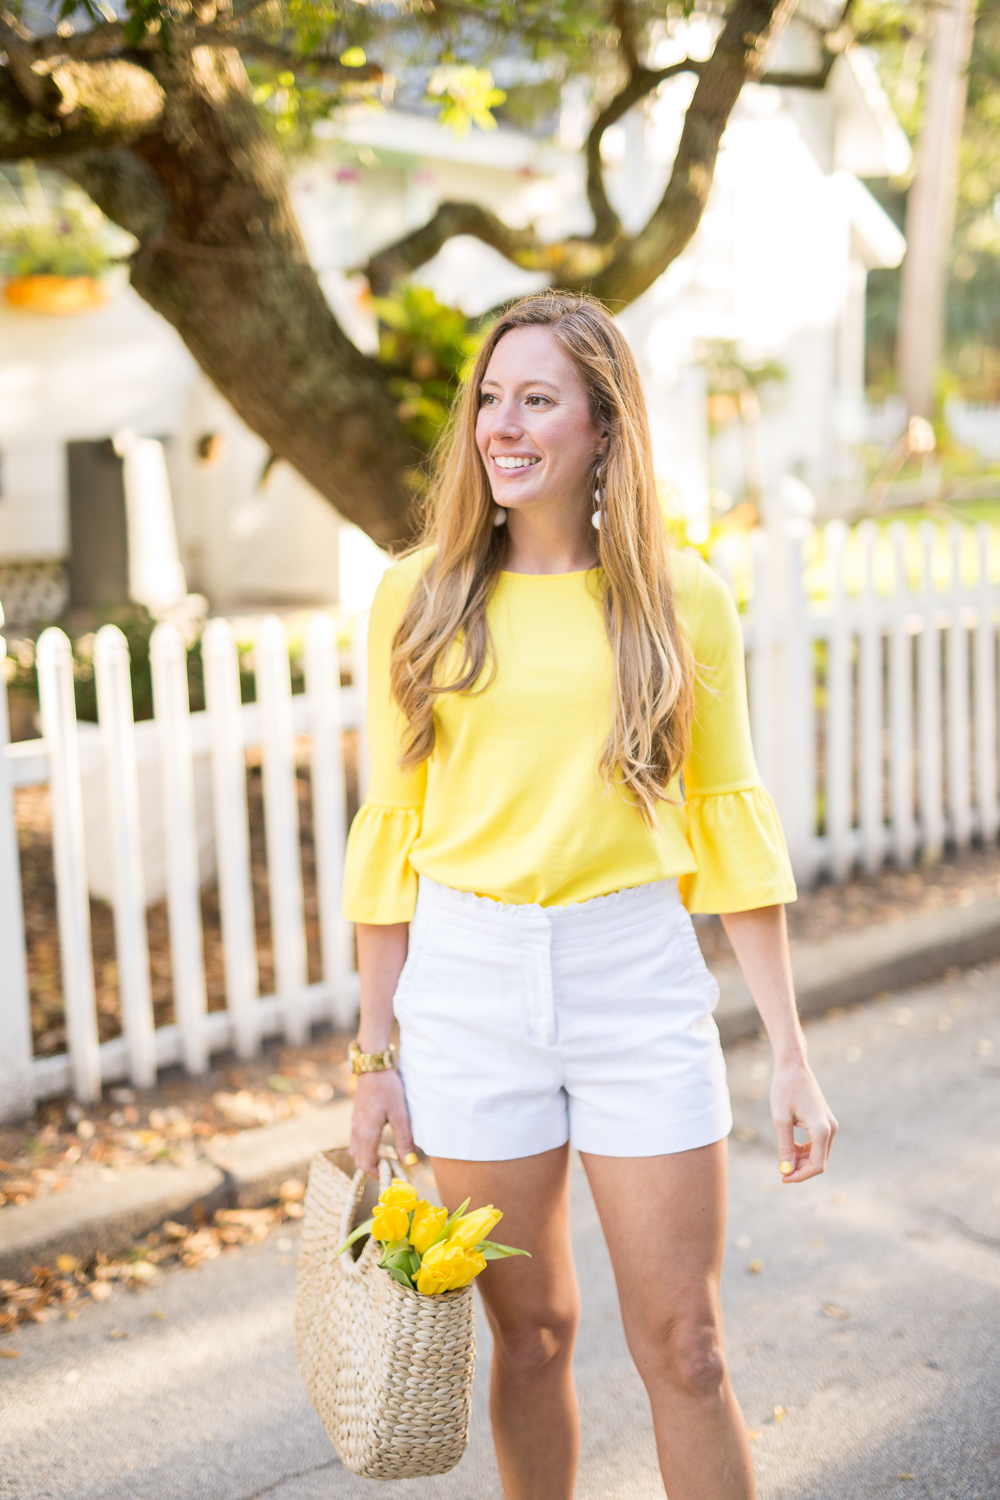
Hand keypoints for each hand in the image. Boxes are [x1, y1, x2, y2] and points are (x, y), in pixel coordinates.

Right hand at [350, 1069, 415, 1177]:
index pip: (366, 1165)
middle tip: (392, 1169)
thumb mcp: (400, 1114)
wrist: (373, 1068)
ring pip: (356, 1152)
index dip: (379, 1175)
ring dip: (369, 1160)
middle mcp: (356, 1132)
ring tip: (387, 1158)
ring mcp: (354, 1125)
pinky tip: (379, 1144)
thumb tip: (410, 1163)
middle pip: (360, 1161)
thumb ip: (404, 1140)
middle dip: (374, 1169)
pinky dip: (365, 1150)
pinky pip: (356, 1142)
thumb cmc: (388, 1089)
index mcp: (366, 1134)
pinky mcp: (356, 1119)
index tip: (394, 1175)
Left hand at [770, 1058, 837, 1182]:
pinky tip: (791, 1147)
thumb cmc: (785, 1090)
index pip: (816, 1165)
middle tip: (781, 1172)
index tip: (783, 1177)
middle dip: (801, 1170)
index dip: (800, 1176)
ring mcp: (830, 1124)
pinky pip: (818, 1143)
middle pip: (819, 1161)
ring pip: (819, 1153)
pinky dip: (806, 1150)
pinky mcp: (825, 1121)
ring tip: (784, 1158)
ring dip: (803, 1161)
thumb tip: (786, 1171)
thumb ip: (785, 1147)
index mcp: (821, 1129)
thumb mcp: (781, 1120)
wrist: (793, 1066)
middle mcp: (830, 1128)